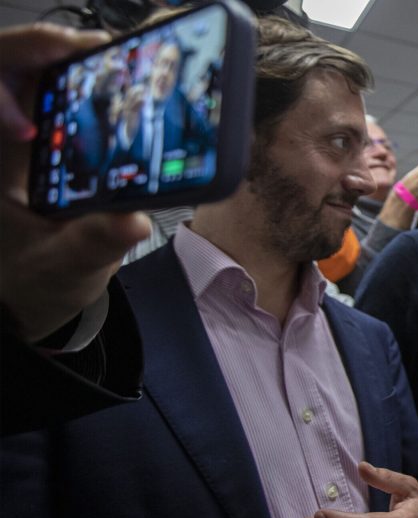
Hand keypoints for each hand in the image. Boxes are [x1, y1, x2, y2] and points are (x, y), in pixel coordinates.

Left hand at [0, 23, 150, 342]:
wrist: (31, 297)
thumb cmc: (32, 280)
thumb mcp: (61, 267)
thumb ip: (92, 243)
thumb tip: (131, 221)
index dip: (25, 51)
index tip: (70, 56)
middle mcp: (5, 138)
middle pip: (22, 64)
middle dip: (65, 47)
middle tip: (117, 53)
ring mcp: (29, 139)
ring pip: (46, 75)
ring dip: (86, 64)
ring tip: (132, 65)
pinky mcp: (54, 145)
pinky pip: (68, 98)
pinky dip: (98, 86)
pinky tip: (131, 90)